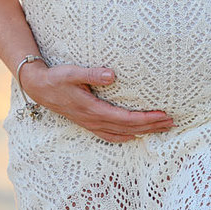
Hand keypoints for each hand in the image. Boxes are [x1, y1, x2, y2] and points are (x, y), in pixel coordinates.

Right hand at [20, 62, 173, 141]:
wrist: (38, 87)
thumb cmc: (55, 78)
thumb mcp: (71, 73)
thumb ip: (91, 74)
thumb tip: (112, 75)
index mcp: (93, 109)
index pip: (126, 118)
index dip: (146, 119)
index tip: (163, 115)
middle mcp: (94, 120)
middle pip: (129, 128)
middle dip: (151, 126)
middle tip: (172, 122)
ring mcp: (90, 123)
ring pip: (122, 133)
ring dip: (143, 131)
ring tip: (161, 128)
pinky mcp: (88, 122)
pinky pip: (110, 135)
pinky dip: (125, 137)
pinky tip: (135, 136)